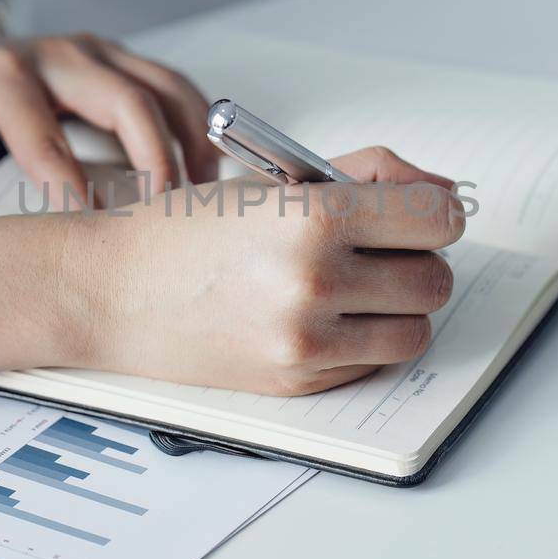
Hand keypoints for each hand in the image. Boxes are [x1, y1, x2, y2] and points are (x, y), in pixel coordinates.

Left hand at [0, 0, 219, 219]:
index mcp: (5, 77)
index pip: (47, 140)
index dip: (73, 191)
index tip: (95, 237)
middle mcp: (58, 55)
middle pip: (126, 102)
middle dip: (156, 162)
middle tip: (167, 217)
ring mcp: (96, 50)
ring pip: (164, 88)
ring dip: (192, 141)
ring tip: (203, 196)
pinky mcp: (121, 56)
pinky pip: (174, 85)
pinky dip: (197, 124)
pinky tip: (205, 168)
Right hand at [64, 146, 463, 395]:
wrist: (112, 291)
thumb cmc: (188, 230)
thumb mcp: (276, 180)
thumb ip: (368, 177)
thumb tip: (445, 194)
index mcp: (315, 217)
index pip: (438, 218)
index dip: (437, 212)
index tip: (422, 213)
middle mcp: (315, 282)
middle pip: (435, 279)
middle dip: (417, 261)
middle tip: (378, 249)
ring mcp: (307, 341)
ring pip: (416, 330)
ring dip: (399, 307)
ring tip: (355, 285)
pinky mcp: (298, 381)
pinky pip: (374, 362)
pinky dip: (363, 340)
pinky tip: (321, 316)